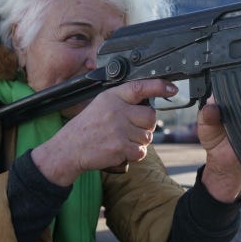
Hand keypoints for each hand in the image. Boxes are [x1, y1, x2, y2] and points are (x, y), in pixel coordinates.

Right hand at [32, 79, 177, 185]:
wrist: (68, 149)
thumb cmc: (85, 129)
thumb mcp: (99, 105)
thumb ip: (121, 102)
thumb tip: (147, 105)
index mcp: (112, 97)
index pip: (140, 87)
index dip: (159, 87)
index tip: (172, 88)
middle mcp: (117, 110)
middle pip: (150, 117)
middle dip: (146, 125)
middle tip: (132, 129)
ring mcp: (119, 129)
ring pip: (147, 136)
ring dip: (139, 141)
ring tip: (122, 141)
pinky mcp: (120, 147)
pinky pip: (141, 151)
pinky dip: (135, 154)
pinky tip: (121, 150)